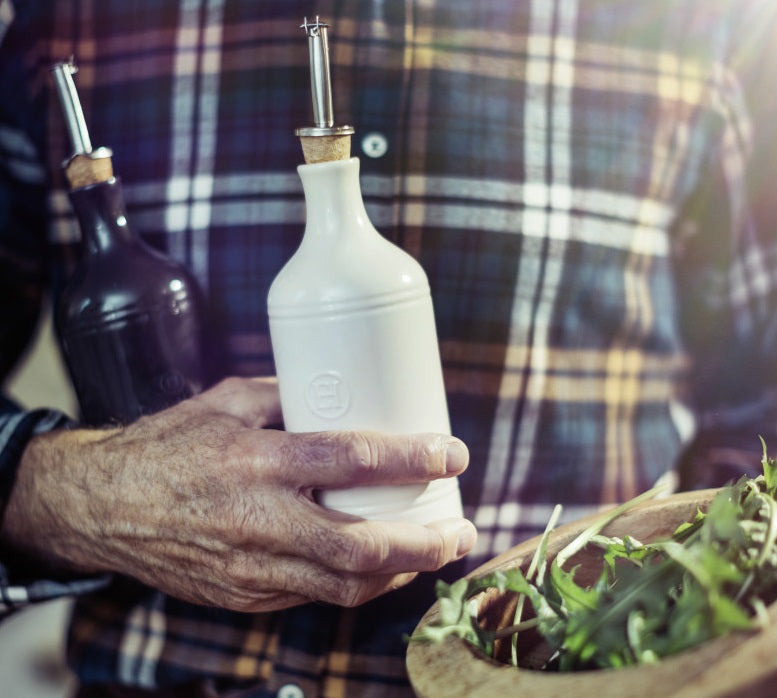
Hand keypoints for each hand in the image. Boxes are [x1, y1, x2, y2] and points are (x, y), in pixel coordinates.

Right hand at [1, 376, 475, 611]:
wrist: (102, 506)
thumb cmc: (167, 445)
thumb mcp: (227, 401)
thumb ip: (290, 398)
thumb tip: (345, 394)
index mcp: (256, 461)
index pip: (352, 460)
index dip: (413, 459)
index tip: (452, 454)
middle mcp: (258, 521)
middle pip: (361, 547)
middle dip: (424, 543)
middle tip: (461, 530)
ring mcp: (251, 569)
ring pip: (344, 585)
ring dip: (400, 573)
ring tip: (434, 551)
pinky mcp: (243, 596)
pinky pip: (314, 596)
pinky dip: (356, 584)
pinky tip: (379, 565)